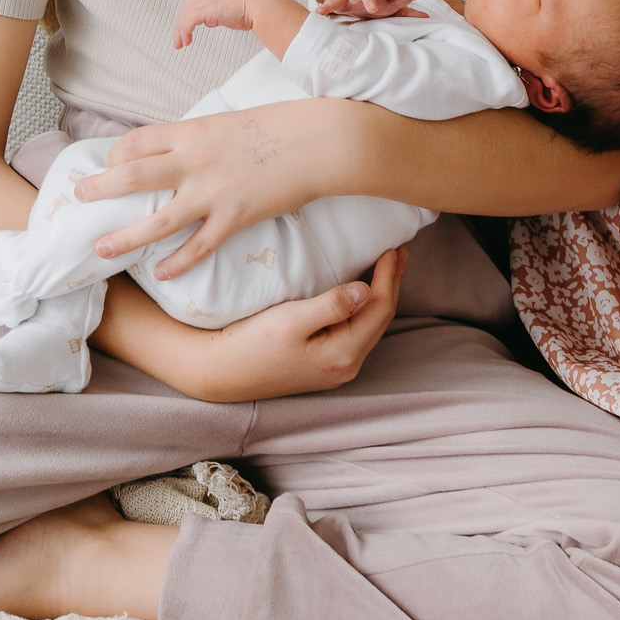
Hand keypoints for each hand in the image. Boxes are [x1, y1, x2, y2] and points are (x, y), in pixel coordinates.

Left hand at [75, 98, 364, 275]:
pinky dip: (177, 263)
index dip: (117, 154)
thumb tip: (187, 147)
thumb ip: (205, 136)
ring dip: (125, 237)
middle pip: (132, 176)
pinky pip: (198, 246)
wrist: (321, 141)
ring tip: (100, 249)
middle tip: (78, 197)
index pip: (138, 141)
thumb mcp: (233, 119)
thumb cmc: (283, 125)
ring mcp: (213, 191)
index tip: (109, 164)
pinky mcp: (235, 217)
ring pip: (157, 220)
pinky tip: (161, 273)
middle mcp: (194, 160)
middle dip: (100, 188)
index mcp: (193, 130)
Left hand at [174, 0, 254, 48]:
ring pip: (184, 16)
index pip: (193, 4)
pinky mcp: (205, 10)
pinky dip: (184, 32)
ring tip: (181, 43)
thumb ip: (219, 14)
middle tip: (179, 40)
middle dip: (180, 26)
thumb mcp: (230, 10)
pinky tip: (187, 40)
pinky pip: (188, 22)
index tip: (186, 29)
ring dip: (180, 31)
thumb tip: (213, 21)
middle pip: (185, 9)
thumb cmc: (251, 9)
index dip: (187, 17)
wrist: (258, 6)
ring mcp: (205, 1)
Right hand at [196, 246, 407, 399]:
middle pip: (379, 318)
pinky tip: (360, 292)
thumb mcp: (291, 319)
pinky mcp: (322, 364)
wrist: (220, 371)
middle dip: (390, 283)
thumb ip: (332, 305)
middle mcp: (346, 366)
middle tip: (399, 251)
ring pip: (368, 325)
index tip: (393, 247)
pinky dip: (362, 307)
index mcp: (343, 354)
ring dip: (378, 295)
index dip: (389, 276)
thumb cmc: (251, 344)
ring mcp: (335, 368)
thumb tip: (365, 289)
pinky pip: (354, 330)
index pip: (379, 308)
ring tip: (386, 267)